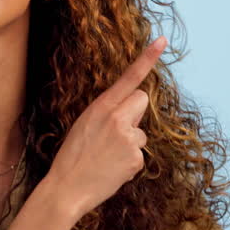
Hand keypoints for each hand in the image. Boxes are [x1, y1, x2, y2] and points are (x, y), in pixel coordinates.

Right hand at [46, 36, 166, 219]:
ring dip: (130, 142)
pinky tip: (112, 169)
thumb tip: (129, 114)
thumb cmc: (72, 157)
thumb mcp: (84, 125)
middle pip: (142, 100)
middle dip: (134, 113)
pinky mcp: (136, 158)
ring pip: (141, 132)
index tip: (162, 41)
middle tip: (114, 132)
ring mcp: (129, 139)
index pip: (129, 78)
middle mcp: (118, 118)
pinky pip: (140, 154)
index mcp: (101, 107)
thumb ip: (107, 113)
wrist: (67, 189)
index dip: (147, 58)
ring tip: (107, 156)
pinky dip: (129, 162)